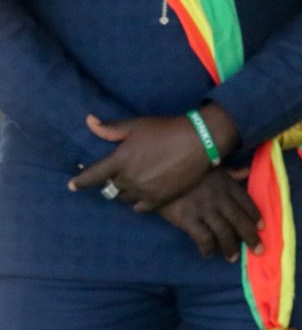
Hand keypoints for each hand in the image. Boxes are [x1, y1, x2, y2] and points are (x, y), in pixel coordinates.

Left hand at [69, 112, 223, 211]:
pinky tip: (142, 196)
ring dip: (124, 193)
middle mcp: (129, 178)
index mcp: (120, 160)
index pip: (92, 177)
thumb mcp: (137, 125)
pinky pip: (140, 208)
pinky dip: (138, 203)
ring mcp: (144, 190)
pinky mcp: (160, 199)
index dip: (79, 182)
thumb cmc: (167, 129)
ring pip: (124, 199)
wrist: (201, 141)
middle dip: (110, 183)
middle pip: (109, 189)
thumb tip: (89, 121)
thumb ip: (111, 128)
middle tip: (116, 177)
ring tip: (131, 185)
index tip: (72, 185)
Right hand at [156, 168, 263, 261]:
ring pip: (224, 231)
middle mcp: (219, 198)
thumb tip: (246, 172)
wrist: (159, 173)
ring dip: (230, 247)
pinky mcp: (188, 219)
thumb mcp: (211, 167)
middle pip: (240, 220)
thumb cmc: (187, 171)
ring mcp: (204, 209)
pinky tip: (209, 253)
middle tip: (259, 250)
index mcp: (227, 185)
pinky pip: (203, 237)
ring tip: (233, 258)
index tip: (262, 227)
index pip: (247, 202)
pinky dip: (208, 247)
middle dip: (251, 237)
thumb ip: (230, 172)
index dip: (256, 216)